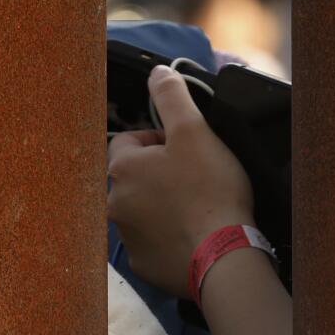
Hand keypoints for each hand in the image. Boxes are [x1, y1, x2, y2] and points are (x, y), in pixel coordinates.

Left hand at [106, 64, 254, 296]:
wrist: (222, 254)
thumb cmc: (209, 189)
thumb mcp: (194, 131)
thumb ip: (172, 98)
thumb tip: (156, 72)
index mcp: (121, 169)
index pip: (130, 141)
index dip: (161, 140)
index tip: (188, 150)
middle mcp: (112, 203)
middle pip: (135, 176)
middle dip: (160, 172)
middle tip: (197, 178)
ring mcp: (126, 236)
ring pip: (142, 208)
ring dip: (163, 202)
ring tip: (198, 206)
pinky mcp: (142, 263)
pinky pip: (152, 240)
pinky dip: (168, 234)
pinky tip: (193, 232)